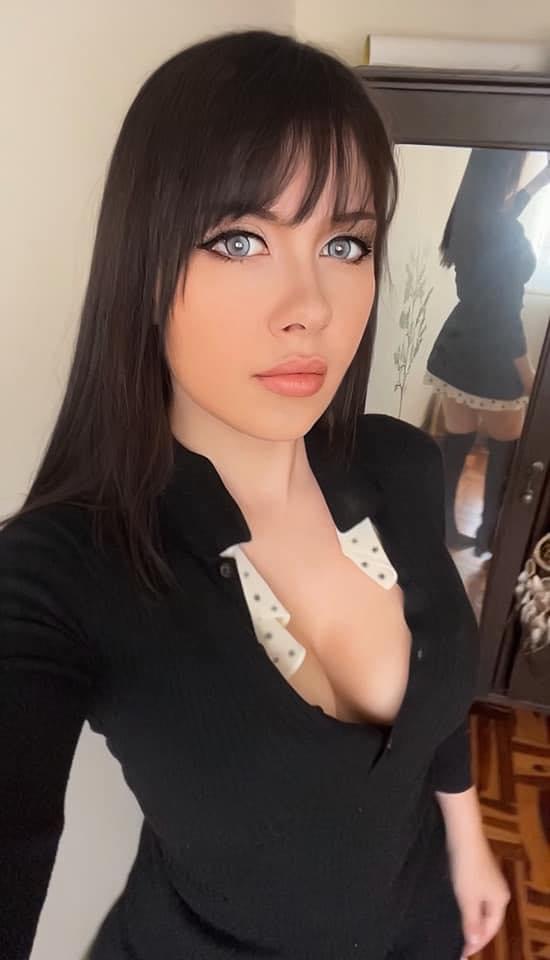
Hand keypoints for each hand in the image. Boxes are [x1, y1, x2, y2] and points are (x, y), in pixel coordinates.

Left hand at [448, 836, 509, 956]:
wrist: (463, 835)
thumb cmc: (467, 869)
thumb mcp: (468, 898)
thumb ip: (471, 921)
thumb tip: (474, 941)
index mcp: (500, 900)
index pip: (490, 929)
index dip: (477, 942)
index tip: (463, 953)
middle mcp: (499, 891)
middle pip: (488, 919)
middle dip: (475, 932)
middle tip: (460, 945)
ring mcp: (490, 880)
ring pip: (481, 907)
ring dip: (471, 919)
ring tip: (458, 931)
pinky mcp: (479, 871)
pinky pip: (476, 896)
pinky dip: (468, 906)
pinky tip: (458, 907)